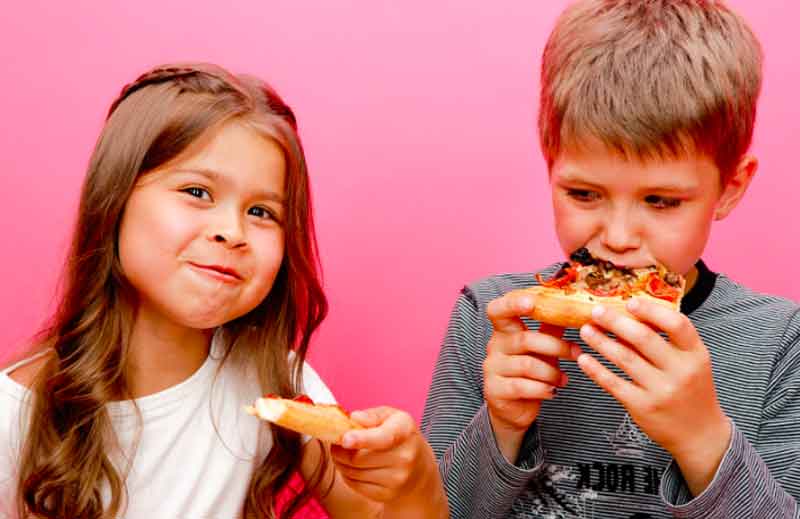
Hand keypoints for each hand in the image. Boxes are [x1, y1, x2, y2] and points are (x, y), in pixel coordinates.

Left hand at [331, 407, 445, 514]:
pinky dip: (347, 476)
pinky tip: (352, 467)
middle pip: (359, 458)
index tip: (344, 439)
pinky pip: (355, 485)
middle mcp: (404, 457)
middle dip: (340, 451)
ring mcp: (397, 479)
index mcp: (404, 432)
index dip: (361, 439)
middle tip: (336, 443)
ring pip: (353, 472)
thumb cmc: (400, 437)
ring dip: (341, 463)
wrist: (419, 470)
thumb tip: (354, 418)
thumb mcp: (392, 417)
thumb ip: (372, 415)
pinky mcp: (387, 494)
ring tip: (343, 454)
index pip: (382, 438)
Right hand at [484, 292, 574, 461]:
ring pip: (527, 365)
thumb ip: (551, 329)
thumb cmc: (529, 375)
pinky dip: (542, 389)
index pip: (498, 310)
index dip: (512, 303)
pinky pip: (522, 386)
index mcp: (504, 332)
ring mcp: (492, 368)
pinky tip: (551, 392)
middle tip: (576, 353)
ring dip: (552, 373)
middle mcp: (495, 347)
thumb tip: (572, 308)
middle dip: (556, 347)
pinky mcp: (495, 389)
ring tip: (563, 380)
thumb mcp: (540, 349)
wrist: (513, 409)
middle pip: (525, 339)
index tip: (532, 301)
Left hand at [575, 298, 730, 494]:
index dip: (652, 310)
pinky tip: (584, 358)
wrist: (699, 433)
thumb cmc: (692, 390)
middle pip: (644, 339)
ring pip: (625, 359)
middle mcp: (681, 371)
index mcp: (696, 354)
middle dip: (615, 322)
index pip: (677, 324)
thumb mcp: (691, 362)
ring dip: (601, 342)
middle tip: (595, 311)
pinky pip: (613, 383)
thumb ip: (668, 341)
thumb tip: (630, 314)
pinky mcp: (642, 407)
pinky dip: (596, 369)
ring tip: (585, 330)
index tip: (630, 301)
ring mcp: (661, 390)